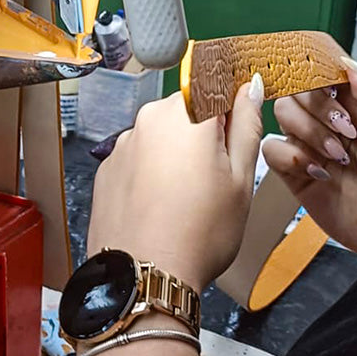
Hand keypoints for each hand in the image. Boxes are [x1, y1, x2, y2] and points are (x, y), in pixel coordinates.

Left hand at [87, 79, 263, 291]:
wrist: (144, 271)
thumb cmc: (197, 232)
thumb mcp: (240, 178)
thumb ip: (246, 124)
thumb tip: (248, 88)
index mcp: (187, 113)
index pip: (217, 84)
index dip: (232, 108)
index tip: (238, 128)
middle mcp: (149, 119)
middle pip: (187, 109)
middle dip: (204, 132)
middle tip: (217, 174)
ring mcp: (124, 142)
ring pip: (161, 135)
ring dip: (177, 152)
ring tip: (188, 196)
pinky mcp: (108, 166)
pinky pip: (138, 156)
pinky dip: (152, 171)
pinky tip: (162, 202)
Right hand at [263, 58, 356, 253]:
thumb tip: (344, 63)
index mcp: (353, 105)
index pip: (319, 74)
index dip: (318, 77)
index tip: (331, 88)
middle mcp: (327, 121)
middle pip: (295, 91)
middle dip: (317, 108)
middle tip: (346, 129)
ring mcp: (308, 145)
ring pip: (281, 117)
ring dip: (308, 133)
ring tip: (337, 156)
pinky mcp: (293, 172)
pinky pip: (271, 150)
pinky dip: (290, 157)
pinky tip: (317, 171)